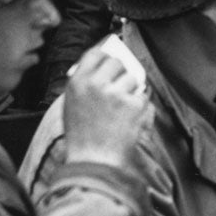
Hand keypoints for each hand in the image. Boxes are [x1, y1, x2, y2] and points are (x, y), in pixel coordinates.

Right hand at [60, 48, 150, 166]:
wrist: (94, 162)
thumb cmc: (82, 138)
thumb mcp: (72, 106)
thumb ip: (85, 85)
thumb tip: (104, 68)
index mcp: (78, 82)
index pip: (95, 54)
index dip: (105, 53)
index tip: (112, 55)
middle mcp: (96, 83)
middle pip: (117, 62)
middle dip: (121, 71)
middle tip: (121, 85)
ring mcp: (116, 93)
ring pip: (133, 78)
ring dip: (132, 89)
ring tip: (123, 109)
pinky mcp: (133, 105)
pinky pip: (143, 97)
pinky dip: (140, 107)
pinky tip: (130, 120)